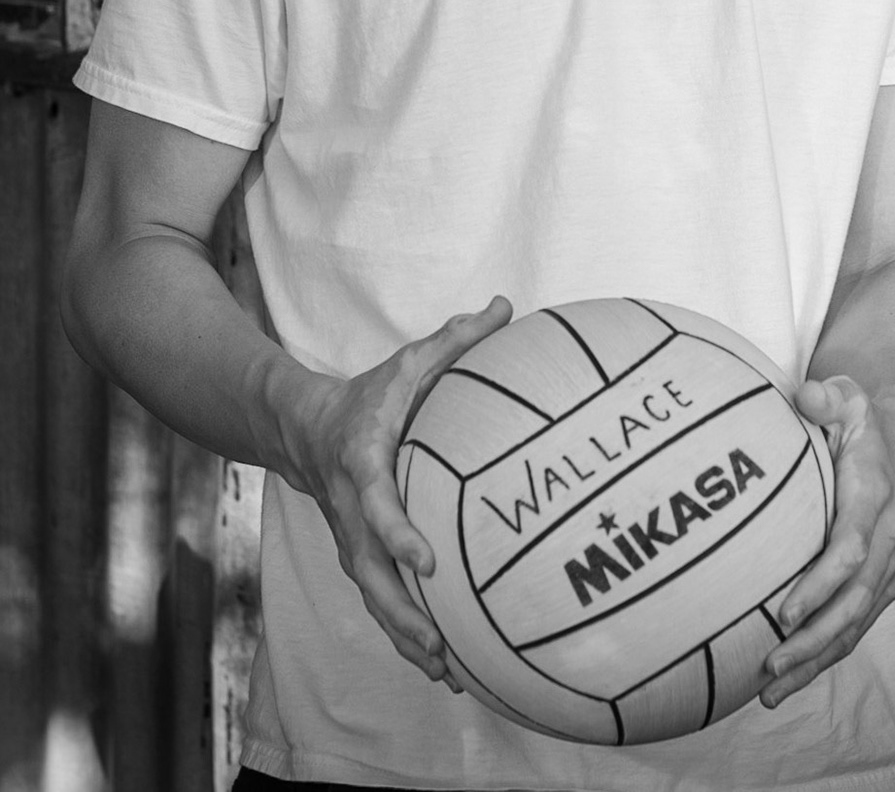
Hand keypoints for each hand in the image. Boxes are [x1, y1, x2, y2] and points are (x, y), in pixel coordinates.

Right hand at [295, 296, 511, 682]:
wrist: (302, 428)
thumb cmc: (371, 394)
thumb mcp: (408, 362)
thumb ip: (455, 338)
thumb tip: (506, 304)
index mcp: (363, 463)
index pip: (376, 505)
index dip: (397, 534)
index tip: (426, 562)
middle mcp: (351, 512)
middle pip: (369, 574)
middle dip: (402, 614)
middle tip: (441, 646)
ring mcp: (350, 542)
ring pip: (373, 600)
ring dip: (406, 639)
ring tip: (448, 674)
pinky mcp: (357, 559)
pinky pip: (379, 604)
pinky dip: (405, 638)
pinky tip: (444, 670)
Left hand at [760, 373, 894, 707]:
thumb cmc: (864, 421)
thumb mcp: (849, 396)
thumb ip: (826, 396)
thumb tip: (804, 394)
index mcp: (875, 498)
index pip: (850, 551)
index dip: (820, 584)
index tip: (784, 611)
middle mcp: (888, 540)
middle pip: (853, 603)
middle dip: (813, 640)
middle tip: (770, 664)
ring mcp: (888, 568)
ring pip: (855, 626)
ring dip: (815, 661)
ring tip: (770, 691)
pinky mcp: (881, 584)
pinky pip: (855, 627)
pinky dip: (825, 657)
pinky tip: (789, 679)